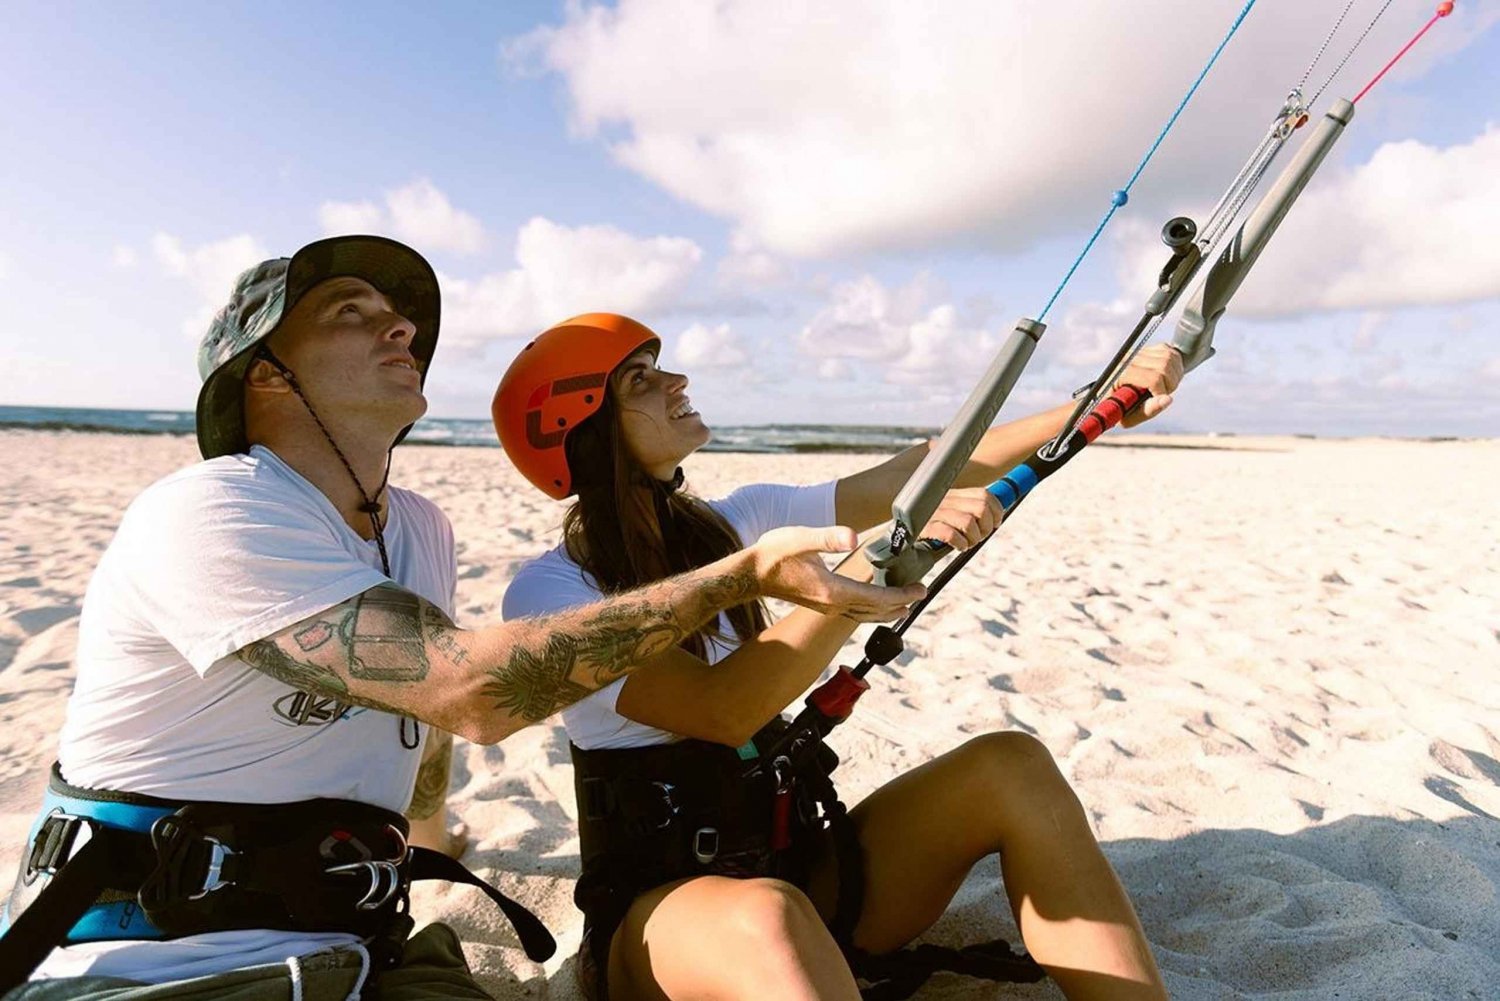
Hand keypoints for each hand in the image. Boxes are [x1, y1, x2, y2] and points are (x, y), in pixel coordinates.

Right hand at [751, 526, 925, 621]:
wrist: (752, 573)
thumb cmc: (775, 553)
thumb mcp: (801, 538)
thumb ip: (827, 537)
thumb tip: (853, 537)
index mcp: (833, 590)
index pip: (877, 596)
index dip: (901, 594)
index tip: (921, 589)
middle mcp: (832, 605)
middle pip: (875, 609)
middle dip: (900, 603)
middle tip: (921, 594)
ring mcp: (826, 608)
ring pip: (864, 615)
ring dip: (886, 612)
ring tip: (904, 608)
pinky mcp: (821, 605)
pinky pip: (853, 613)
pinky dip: (870, 610)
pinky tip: (872, 605)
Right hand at [919, 487, 1003, 549]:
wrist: (897, 537)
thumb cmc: (927, 528)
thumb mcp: (949, 514)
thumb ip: (967, 512)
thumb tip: (993, 520)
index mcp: (953, 494)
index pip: (984, 494)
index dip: (996, 510)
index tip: (996, 523)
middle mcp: (944, 500)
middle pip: (981, 507)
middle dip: (987, 527)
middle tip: (980, 537)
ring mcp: (934, 512)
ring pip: (969, 522)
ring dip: (974, 538)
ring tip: (968, 544)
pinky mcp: (925, 527)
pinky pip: (950, 533)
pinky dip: (960, 543)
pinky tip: (958, 547)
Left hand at [1116, 344, 1184, 426]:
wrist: (1118, 395)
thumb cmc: (1122, 409)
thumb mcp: (1130, 417)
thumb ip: (1149, 410)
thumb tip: (1168, 399)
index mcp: (1120, 374)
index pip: (1153, 379)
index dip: (1161, 391)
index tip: (1157, 398)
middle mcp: (1128, 358)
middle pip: (1164, 367)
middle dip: (1169, 385)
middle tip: (1159, 394)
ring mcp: (1139, 351)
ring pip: (1170, 359)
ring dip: (1173, 377)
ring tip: (1162, 387)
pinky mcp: (1149, 348)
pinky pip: (1172, 354)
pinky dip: (1174, 369)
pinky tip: (1164, 377)